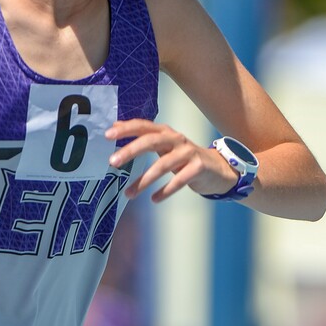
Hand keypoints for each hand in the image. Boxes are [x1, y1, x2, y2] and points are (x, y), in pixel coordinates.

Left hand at [106, 119, 238, 202]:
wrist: (217, 168)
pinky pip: (179, 180)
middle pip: (151, 141)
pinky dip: (165, 191)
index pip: (143, 126)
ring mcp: (189, 153)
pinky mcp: (198, 168)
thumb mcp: (164, 145)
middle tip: (112, 162)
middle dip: (131, 151)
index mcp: (166, 132)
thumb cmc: (184, 157)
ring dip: (144, 180)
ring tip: (129, 194)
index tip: (107, 135)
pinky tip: (154, 199)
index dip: (126, 129)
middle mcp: (177, 139)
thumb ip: (142, 137)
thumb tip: (114, 126)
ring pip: (163, 165)